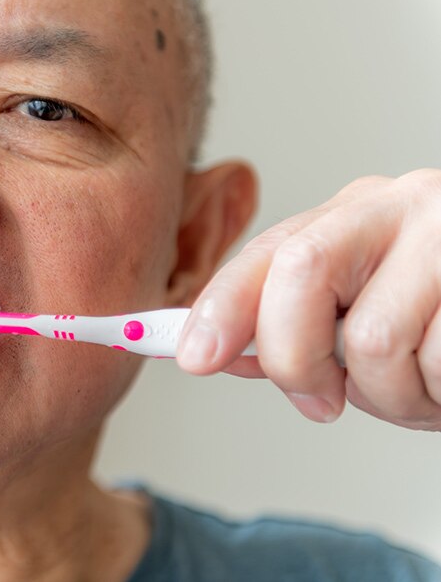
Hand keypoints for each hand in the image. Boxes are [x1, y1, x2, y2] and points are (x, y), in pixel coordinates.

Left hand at [176, 168, 440, 430]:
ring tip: (425, 390)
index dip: (222, 306)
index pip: (268, 254)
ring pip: (376, 341)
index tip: (192, 358)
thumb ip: (297, 326)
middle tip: (322, 401)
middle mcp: (401, 207)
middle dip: (297, 359)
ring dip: (392, 399)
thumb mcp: (366, 315)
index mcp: (355, 216)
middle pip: (300, 275)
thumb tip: (217, 351)